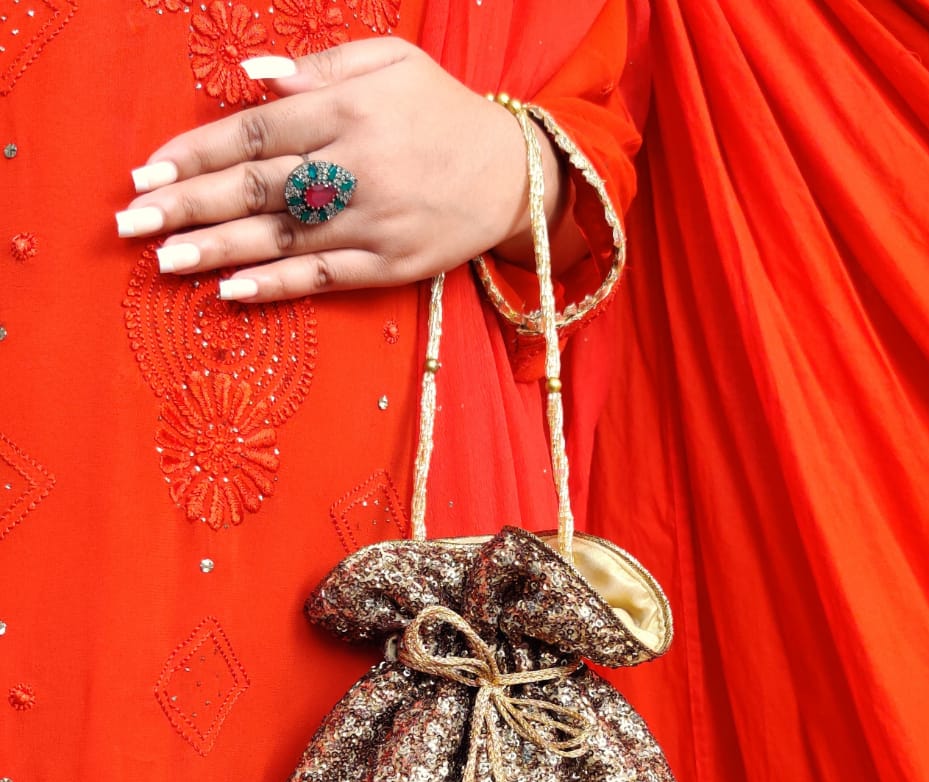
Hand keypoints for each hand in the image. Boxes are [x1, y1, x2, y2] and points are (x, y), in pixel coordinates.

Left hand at [117, 40, 565, 301]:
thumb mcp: (391, 61)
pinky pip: (322, 275)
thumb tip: (253, 75)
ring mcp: (372, 220)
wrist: (513, 174)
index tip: (147, 171)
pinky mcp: (388, 264)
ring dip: (218, 248)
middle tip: (132, 223)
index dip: (196, 152)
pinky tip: (231, 290)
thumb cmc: (442, 112)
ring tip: (164, 260)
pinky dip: (276, 283)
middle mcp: (355, 165)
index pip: (254, 130)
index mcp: (349, 109)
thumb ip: (320, 66)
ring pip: (281, 235)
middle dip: (188, 203)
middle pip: (256, 186)